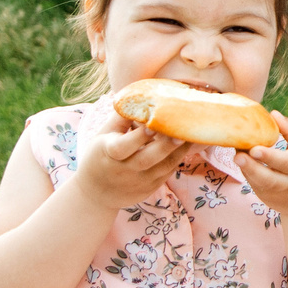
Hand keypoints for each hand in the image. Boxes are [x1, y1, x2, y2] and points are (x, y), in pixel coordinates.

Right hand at [68, 118, 192, 211]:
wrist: (96, 192)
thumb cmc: (100, 155)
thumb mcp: (103, 135)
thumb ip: (121, 117)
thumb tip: (142, 95)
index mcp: (108, 153)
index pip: (123, 146)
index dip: (138, 137)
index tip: (152, 125)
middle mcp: (124, 170)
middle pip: (147, 159)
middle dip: (166, 145)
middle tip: (182, 132)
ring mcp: (138, 182)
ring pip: (162, 168)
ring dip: (178, 151)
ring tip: (190, 134)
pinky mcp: (149, 188)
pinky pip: (167, 173)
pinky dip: (177, 159)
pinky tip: (185, 144)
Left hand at [238, 112, 287, 219]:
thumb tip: (273, 114)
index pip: (287, 163)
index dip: (270, 157)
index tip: (255, 149)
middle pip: (269, 180)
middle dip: (252, 168)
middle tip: (237, 155)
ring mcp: (276, 194)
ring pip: (257, 182)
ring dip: (244, 167)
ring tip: (236, 152)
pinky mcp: (265, 197)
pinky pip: (253, 183)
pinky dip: (245, 170)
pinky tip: (240, 156)